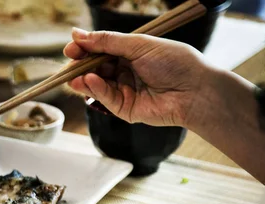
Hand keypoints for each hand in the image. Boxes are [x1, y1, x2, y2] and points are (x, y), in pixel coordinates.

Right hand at [64, 28, 210, 126]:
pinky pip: (105, 98)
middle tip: (69, 61)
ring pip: (96, 85)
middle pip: (95, 68)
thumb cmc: (175, 62)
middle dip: (81, 64)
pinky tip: (89, 81)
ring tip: (73, 75)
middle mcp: (126, 72)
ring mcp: (124, 91)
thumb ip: (107, 41)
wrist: (195, 90)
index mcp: (131, 53)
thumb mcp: (139, 44)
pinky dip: (95, 89)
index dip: (85, 48)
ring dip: (83, 79)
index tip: (71, 46)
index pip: (101, 50)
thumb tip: (78, 34)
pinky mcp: (124, 109)